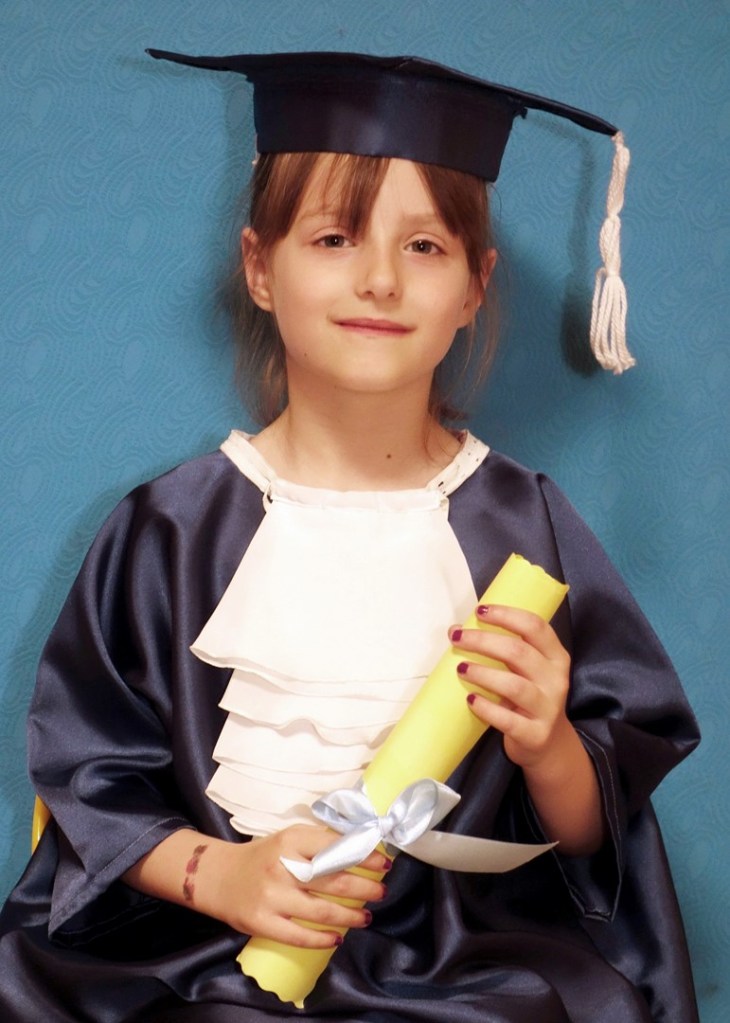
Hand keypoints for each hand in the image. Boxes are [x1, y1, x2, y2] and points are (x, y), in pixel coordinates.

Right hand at [207, 824, 389, 947]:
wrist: (218, 876)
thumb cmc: (262, 856)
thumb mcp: (288, 838)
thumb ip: (318, 842)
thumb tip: (360, 845)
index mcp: (291, 840)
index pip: (336, 847)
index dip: (364, 856)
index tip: (383, 864)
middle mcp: (283, 866)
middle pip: (335, 880)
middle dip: (365, 888)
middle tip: (382, 892)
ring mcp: (272, 896)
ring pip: (322, 910)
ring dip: (350, 915)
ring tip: (366, 917)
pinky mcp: (261, 922)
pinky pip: (298, 935)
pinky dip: (322, 939)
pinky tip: (337, 938)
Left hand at [449, 604, 571, 772]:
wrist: (547, 744)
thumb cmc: (529, 696)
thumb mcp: (524, 670)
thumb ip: (499, 649)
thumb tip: (456, 630)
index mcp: (555, 656)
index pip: (535, 627)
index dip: (507, 615)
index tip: (480, 611)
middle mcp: (556, 680)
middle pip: (519, 652)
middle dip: (484, 641)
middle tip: (458, 638)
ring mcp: (547, 708)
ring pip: (514, 686)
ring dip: (484, 674)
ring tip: (461, 668)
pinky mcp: (535, 734)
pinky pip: (508, 720)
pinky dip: (487, 708)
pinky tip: (471, 700)